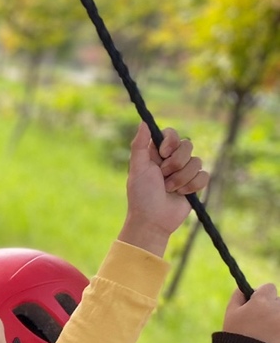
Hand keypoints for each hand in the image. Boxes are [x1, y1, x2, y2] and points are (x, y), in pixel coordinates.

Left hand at [120, 124, 208, 256]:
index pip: (171, 133)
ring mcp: (185, 171)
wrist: (153, 220)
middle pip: (188, 145)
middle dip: (176, 164)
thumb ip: (139, 145)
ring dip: (181, 178)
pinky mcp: (195, 184)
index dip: (171, 141)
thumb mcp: (137, 169)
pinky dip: (192, 186)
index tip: (163, 154)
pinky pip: (204, 175)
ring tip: (169, 189)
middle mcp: (172, 159)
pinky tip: (182, 194)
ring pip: (197, 161)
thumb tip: (143, 122)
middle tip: (163, 177)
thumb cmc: (142, 196)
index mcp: (157, 153)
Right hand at [223, 284, 279, 342]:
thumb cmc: (236, 333)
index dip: (261, 294)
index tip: (256, 304)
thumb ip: (238, 295)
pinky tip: (270, 335)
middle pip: (278, 300)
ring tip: (266, 330)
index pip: (269, 287)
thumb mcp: (231, 312)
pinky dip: (277, 328)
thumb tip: (245, 288)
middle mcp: (277, 308)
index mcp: (262, 301)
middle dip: (271, 307)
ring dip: (276, 317)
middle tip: (260, 320)